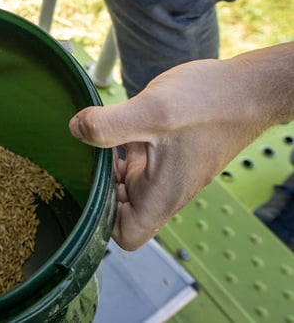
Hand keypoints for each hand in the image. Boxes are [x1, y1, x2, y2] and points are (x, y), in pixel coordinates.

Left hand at [68, 57, 276, 250]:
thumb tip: (75, 130)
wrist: (248, 88)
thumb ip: (109, 125)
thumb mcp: (152, 112)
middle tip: (85, 152)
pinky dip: (121, 147)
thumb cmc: (211, 104)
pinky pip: (136, 161)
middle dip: (97, 184)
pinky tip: (114, 124)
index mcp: (161, 195)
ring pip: (125, 182)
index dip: (101, 218)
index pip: (125, 234)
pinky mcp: (167, 153)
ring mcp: (166, 172)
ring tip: (95, 135)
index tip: (87, 183)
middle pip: (118, 208)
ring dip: (107, 164)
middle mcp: (163, 190)